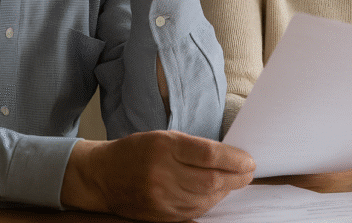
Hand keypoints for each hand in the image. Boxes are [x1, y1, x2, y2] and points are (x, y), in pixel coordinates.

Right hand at [60, 131, 255, 220]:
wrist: (102, 176)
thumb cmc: (137, 150)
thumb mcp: (163, 137)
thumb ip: (194, 147)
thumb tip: (229, 158)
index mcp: (164, 147)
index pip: (209, 155)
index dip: (235, 159)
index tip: (249, 160)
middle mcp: (162, 174)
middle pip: (211, 180)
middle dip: (237, 177)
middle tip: (248, 172)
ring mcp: (161, 198)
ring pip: (206, 199)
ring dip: (225, 191)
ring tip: (233, 181)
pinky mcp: (161, 216)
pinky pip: (194, 211)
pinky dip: (210, 202)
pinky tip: (214, 193)